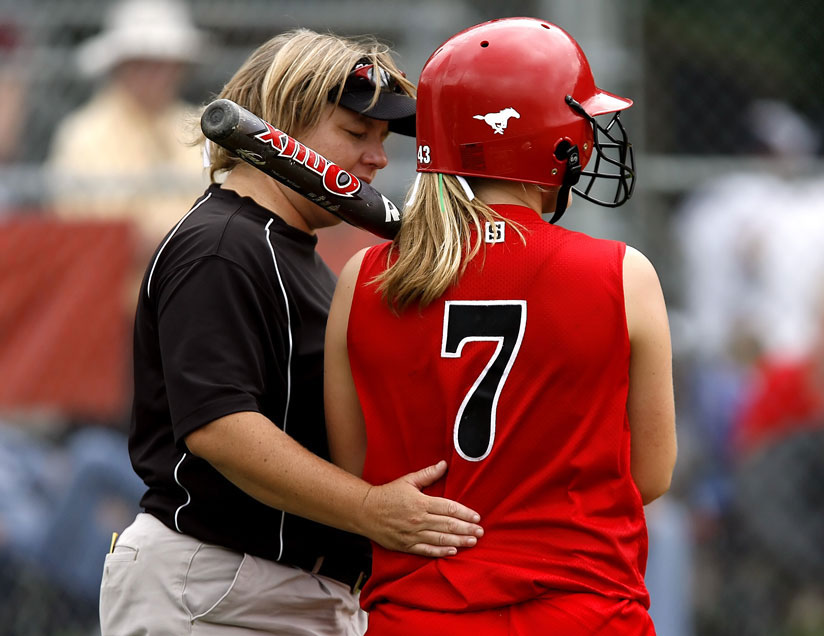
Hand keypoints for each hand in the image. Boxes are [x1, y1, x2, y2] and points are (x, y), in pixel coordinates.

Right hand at [359, 460, 483, 556]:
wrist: (365, 511)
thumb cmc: (387, 494)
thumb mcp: (408, 480)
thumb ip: (428, 474)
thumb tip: (444, 465)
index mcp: (420, 502)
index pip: (448, 508)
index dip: (465, 513)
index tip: (477, 517)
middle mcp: (418, 519)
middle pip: (448, 525)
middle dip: (466, 529)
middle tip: (480, 532)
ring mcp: (412, 534)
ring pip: (440, 539)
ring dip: (459, 541)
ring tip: (472, 542)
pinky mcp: (406, 545)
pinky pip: (427, 550)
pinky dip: (441, 551)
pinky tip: (453, 551)